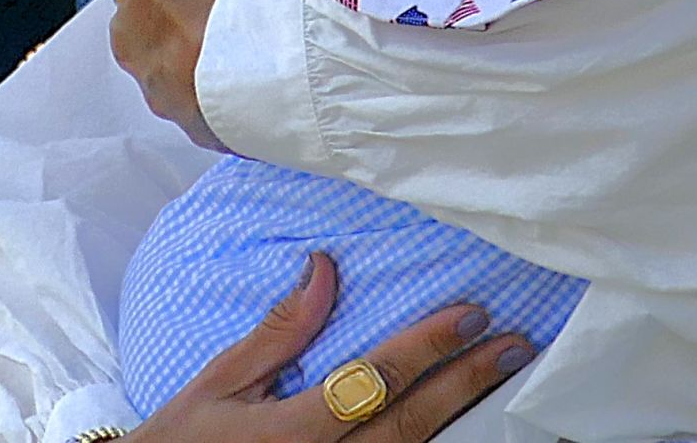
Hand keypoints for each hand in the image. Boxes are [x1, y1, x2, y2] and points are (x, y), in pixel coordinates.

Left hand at [27, 0, 238, 148]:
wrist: (265, 67)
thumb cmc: (202, 5)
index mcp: (127, 40)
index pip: (141, 7)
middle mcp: (148, 80)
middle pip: (166, 44)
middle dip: (187, 28)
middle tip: (224, 4)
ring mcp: (186, 109)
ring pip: (196, 76)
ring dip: (213, 59)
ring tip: (246, 36)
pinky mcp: (222, 129)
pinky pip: (226, 103)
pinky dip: (236, 87)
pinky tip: (256, 69)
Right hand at [128, 252, 534, 441]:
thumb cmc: (183, 440)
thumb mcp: (218, 382)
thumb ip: (279, 333)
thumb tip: (324, 269)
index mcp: (292, 433)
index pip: (375, 382)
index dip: (427, 347)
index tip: (470, 315)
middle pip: (411, 425)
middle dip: (467, 383)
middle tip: (513, 346)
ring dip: (459, 415)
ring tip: (501, 377)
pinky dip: (425, 441)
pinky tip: (454, 417)